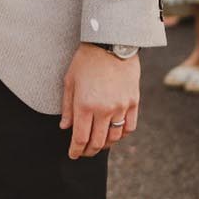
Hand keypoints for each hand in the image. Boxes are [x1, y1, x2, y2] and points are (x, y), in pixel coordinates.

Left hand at [60, 44, 138, 159]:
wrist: (112, 43)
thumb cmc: (86, 60)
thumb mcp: (70, 81)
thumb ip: (67, 107)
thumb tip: (65, 128)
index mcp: (85, 105)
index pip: (80, 138)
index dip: (75, 150)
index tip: (73, 155)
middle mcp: (104, 110)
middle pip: (97, 142)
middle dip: (89, 151)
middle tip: (84, 152)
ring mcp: (121, 107)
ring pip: (114, 137)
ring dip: (105, 145)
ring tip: (98, 144)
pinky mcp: (133, 102)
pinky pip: (130, 127)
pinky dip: (122, 135)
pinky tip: (115, 134)